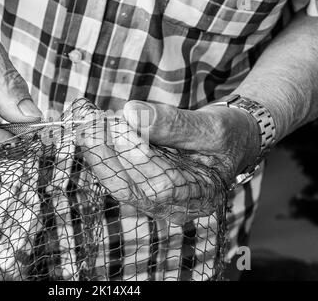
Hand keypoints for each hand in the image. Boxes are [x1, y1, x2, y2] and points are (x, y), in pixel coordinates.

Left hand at [76, 100, 260, 223]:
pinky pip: (118, 171)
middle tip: (87, 122)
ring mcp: (156, 198)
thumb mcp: (211, 126)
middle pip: (128, 187)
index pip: (157, 185)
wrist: (231, 141)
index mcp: (198, 198)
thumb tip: (131, 113)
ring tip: (86, 120)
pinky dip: (104, 149)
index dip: (132, 157)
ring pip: (118, 179)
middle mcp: (173, 206)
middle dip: (103, 153)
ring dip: (99, 150)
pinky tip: (95, 128)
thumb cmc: (228, 135)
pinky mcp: (144, 184)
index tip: (114, 126)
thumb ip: (174, 123)